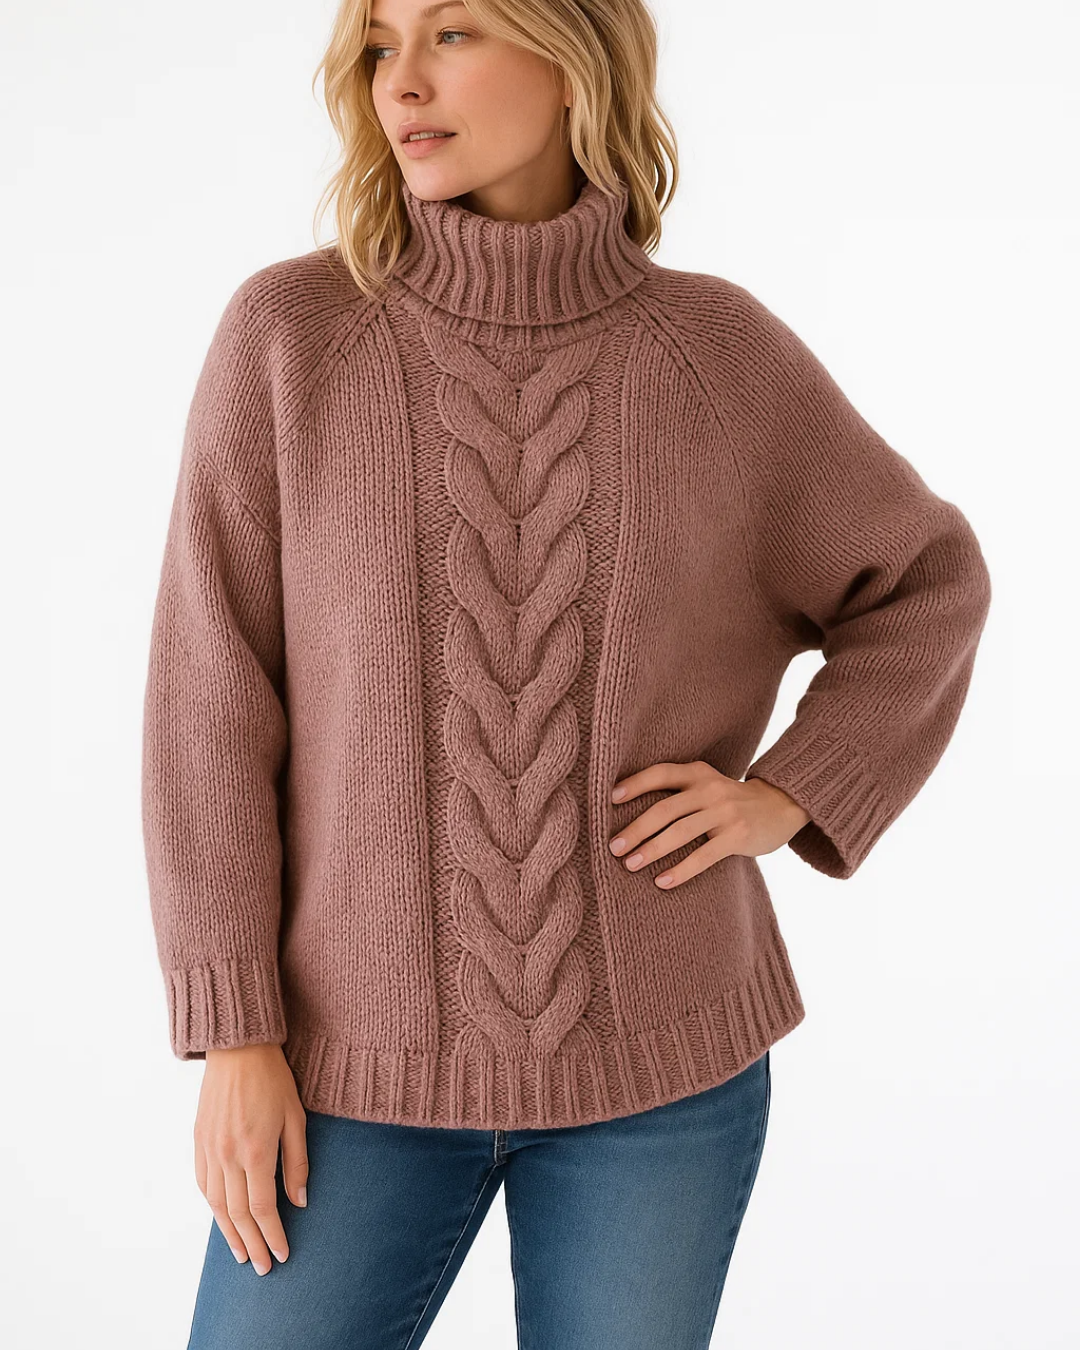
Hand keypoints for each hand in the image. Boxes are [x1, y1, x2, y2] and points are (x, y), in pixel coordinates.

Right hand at [194, 1043, 307, 1275]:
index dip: (273, 1235)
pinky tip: (223, 1218)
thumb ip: (297, 1162)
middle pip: (238, 1214)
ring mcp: (209, 1149)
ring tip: (241, 1254)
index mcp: (256, 1152)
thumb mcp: (295, 1118)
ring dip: (229, 1233)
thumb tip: (299, 1201)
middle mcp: (228, 1156)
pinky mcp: (198, 1141)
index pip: (263, 1208)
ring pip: (217, 1205)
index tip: (282, 1254)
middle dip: (252, 1244)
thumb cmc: (273, 1079)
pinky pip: (203, 1184)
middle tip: (262, 1268)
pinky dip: (213, 1207)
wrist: (238, 1048)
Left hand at [609, 760, 810, 888]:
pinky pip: (704, 856)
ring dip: (652, 850)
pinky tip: (662, 882)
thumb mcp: (707, 785)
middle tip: (614, 847)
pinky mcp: (738, 835)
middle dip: (636, 829)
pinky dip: (681, 870)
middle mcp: (710, 789)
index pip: (660, 774)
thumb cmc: (730, 800)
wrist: (780, 805)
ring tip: (631, 865)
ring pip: (680, 832)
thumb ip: (679, 792)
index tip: (610, 799)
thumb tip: (630, 812)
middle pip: (665, 809)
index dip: (635, 784)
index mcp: (698, 773)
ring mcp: (725, 812)